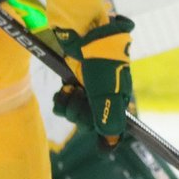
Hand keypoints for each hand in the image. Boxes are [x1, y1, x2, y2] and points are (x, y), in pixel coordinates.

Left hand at [52, 15, 134, 147]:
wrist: (84, 35)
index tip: (92, 124)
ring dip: (69, 104)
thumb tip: (111, 143)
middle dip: (80, 113)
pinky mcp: (71, 83)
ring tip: (71, 89)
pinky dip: (60, 98)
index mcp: (118, 101)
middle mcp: (103, 98)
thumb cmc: (100, 63)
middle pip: (87, 123)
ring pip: (72, 114)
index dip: (97, 130)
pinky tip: (64, 88)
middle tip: (80, 96)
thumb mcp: (107, 93)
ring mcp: (86, 91)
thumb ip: (109, 119)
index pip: (107, 129)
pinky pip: (62, 102)